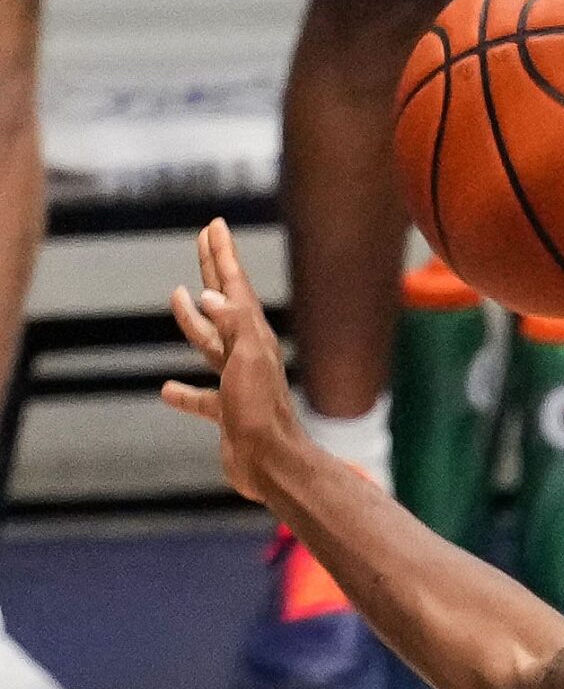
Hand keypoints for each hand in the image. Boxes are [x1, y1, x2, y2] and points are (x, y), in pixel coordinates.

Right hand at [160, 219, 307, 504]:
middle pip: (225, 302)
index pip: (235, 285)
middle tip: (206, 239)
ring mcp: (238, 382)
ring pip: (209, 343)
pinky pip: (201, 397)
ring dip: (194, 320)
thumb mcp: (248, 360)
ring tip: (178, 295)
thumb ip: (232, 324)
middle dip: (214, 269)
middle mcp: (247, 353)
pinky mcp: (228, 412)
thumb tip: (210, 294)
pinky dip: (184, 392)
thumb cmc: (262, 411)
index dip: (223, 255)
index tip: (214, 226)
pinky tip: (167, 390)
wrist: (272, 463)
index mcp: (253, 336)